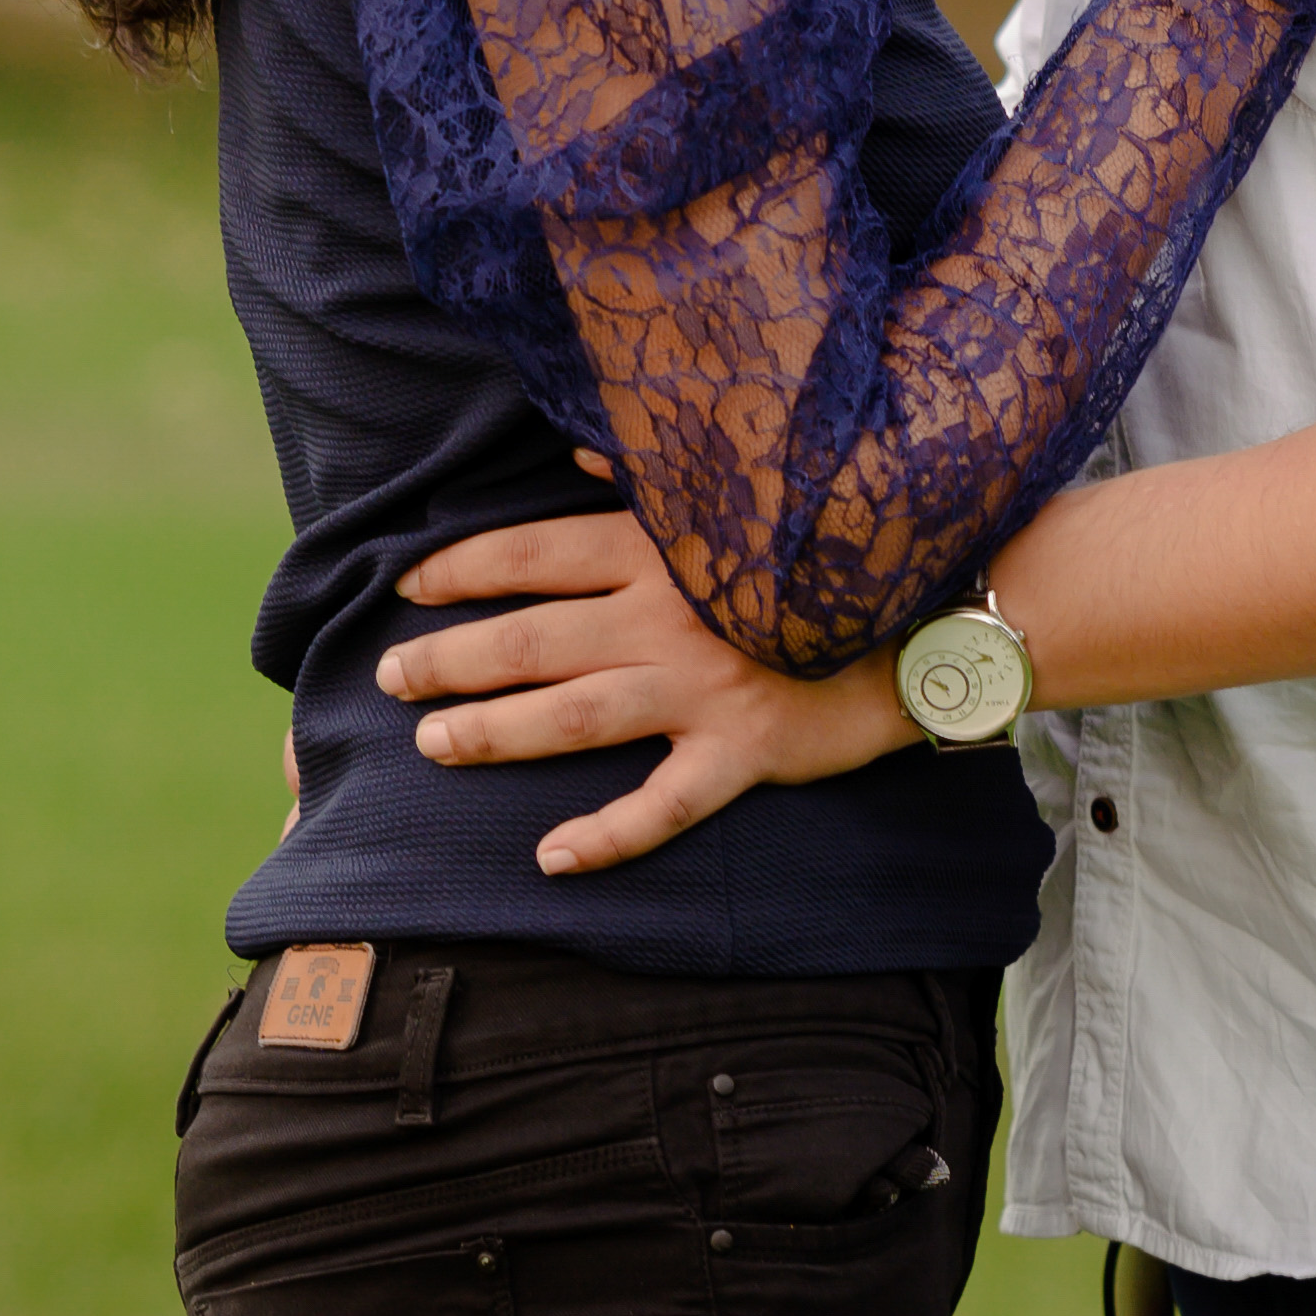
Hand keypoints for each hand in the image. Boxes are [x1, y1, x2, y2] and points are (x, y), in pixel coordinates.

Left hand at [383, 507, 918, 874]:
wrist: (926, 609)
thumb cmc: (819, 551)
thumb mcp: (734, 499)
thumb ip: (647, 482)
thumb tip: (572, 458)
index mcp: (658, 549)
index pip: (534, 553)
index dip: (462, 569)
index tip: (407, 584)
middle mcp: (668, 617)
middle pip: (535, 638)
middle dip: (451, 657)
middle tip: (389, 676)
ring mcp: (704, 689)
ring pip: (576, 715)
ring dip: (497, 731)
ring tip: (432, 743)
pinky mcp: (744, 751)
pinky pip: (666, 804)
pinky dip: (609, 834)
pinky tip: (553, 857)